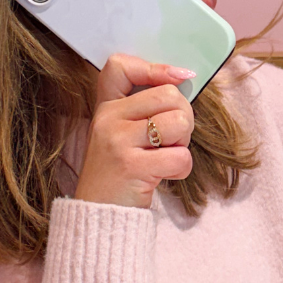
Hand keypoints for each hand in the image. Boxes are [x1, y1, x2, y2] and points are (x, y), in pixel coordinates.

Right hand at [73, 54, 195, 208]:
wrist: (98, 217)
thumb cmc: (119, 174)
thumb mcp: (120, 135)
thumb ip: (142, 109)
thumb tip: (181, 80)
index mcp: (106, 108)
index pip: (120, 66)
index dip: (156, 68)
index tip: (179, 77)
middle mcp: (108, 119)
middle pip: (168, 95)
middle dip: (183, 117)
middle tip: (173, 139)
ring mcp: (118, 142)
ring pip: (178, 123)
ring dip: (184, 143)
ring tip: (167, 156)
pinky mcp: (132, 167)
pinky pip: (180, 157)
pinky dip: (181, 169)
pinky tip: (164, 175)